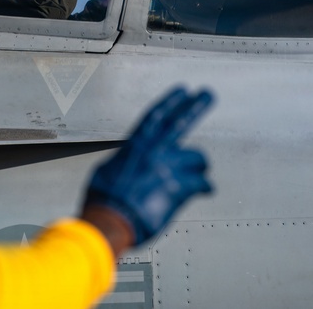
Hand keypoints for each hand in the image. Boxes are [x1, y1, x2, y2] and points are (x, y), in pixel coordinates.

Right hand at [83, 87, 213, 245]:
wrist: (110, 220)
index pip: (156, 117)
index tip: (182, 91)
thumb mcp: (106, 171)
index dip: (170, 102)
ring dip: (200, 167)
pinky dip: (205, 187)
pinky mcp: (180, 187)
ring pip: (197, 158)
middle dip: (196, 106)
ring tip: (200, 173)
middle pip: (180, 122)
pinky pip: (203, 183)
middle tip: (207, 94)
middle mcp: (154, 151)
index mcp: (136, 146)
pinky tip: (205, 190)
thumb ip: (122, 162)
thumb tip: (123, 162)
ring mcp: (168, 168)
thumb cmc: (104, 200)